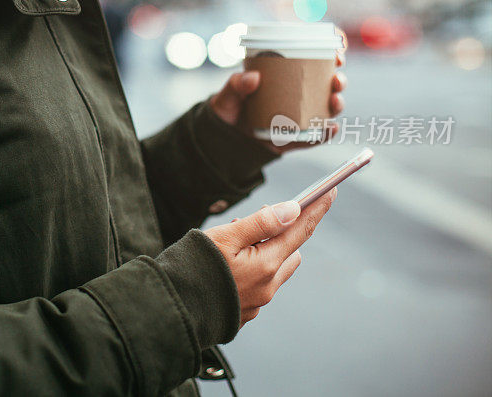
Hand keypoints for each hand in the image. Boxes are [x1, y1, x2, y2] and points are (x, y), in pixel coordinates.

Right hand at [204, 189, 335, 327]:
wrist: (171, 309)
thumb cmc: (192, 268)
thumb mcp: (224, 237)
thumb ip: (260, 223)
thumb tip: (292, 209)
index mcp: (266, 265)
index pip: (300, 230)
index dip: (317, 208)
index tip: (330, 190)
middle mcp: (268, 286)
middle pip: (291, 251)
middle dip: (285, 232)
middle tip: (260, 216)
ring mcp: (258, 302)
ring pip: (276, 269)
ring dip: (269, 252)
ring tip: (238, 241)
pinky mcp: (245, 312)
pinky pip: (260, 285)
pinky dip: (254, 270)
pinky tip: (229, 265)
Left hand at [208, 52, 346, 153]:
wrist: (220, 136)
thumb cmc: (228, 108)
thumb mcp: (228, 94)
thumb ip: (236, 85)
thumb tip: (252, 78)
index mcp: (284, 78)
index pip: (313, 63)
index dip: (330, 57)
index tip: (337, 54)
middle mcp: (296, 97)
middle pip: (326, 86)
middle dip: (338, 81)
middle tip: (337, 80)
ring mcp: (297, 118)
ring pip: (325, 111)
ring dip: (336, 105)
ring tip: (335, 101)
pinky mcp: (293, 140)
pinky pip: (313, 138)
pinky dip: (324, 134)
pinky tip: (332, 128)